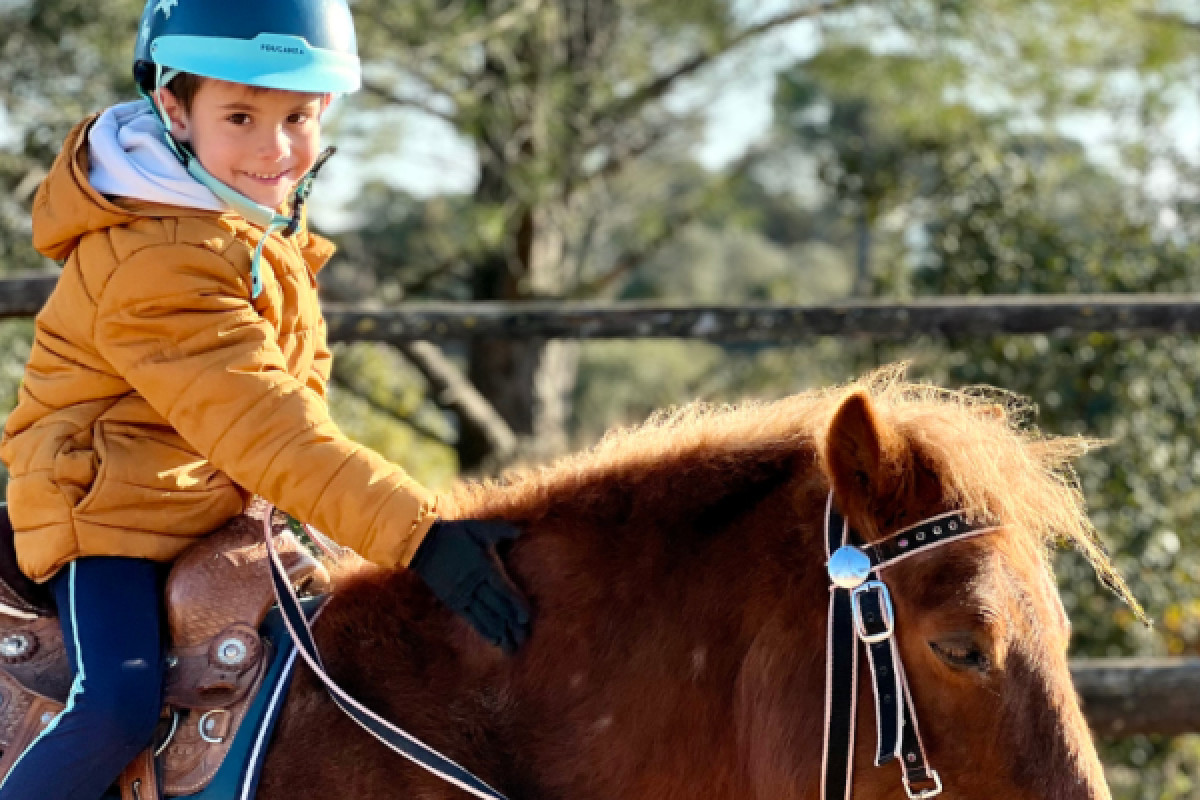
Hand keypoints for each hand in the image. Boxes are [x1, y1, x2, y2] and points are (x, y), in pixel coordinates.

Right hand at [409, 519, 531, 652]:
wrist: (424, 543)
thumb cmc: (456, 533)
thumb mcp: (480, 528)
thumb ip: (502, 530)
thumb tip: (521, 531)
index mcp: (484, 566)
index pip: (505, 589)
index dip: (516, 605)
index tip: (526, 619)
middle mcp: (475, 584)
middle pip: (497, 607)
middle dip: (511, 624)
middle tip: (525, 639)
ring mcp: (463, 594)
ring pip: (485, 617)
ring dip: (500, 632)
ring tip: (512, 646)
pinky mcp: (454, 600)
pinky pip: (471, 618)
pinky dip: (483, 629)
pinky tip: (494, 640)